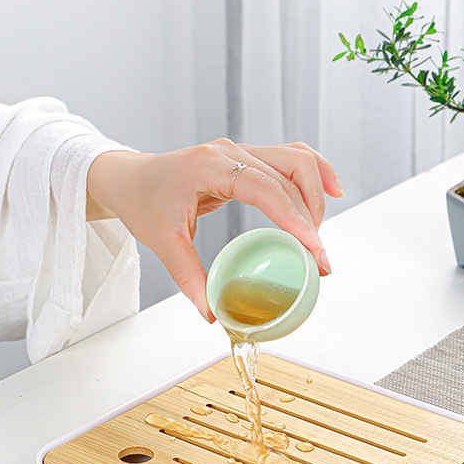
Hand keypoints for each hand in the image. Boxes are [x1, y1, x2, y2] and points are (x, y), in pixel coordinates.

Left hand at [85, 138, 342, 321]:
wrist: (130, 179)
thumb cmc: (143, 203)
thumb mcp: (162, 242)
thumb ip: (188, 276)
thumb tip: (211, 312)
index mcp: (209, 166)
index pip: (264, 187)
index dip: (293, 216)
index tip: (313, 246)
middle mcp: (230, 152)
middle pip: (290, 170)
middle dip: (312, 214)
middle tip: (319, 257)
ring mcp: (241, 152)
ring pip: (297, 159)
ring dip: (316, 195)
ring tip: (319, 236)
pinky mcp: (247, 159)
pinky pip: (290, 158)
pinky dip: (314, 174)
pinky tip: (332, 191)